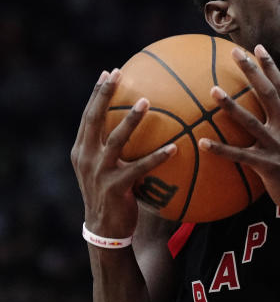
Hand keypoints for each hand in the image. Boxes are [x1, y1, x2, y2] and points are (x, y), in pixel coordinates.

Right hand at [71, 69, 177, 238]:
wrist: (104, 230)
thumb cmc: (112, 194)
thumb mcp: (108, 168)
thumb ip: (117, 147)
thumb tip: (143, 125)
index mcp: (82, 150)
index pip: (88, 116)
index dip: (97, 93)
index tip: (108, 72)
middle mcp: (86, 157)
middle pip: (93, 119)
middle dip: (104, 95)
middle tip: (118, 74)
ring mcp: (99, 172)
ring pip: (115, 140)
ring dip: (131, 120)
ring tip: (147, 101)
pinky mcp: (115, 187)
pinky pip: (140, 168)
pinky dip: (157, 157)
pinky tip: (175, 148)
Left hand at [198, 45, 279, 220]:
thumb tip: (274, 114)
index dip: (270, 67)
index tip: (258, 48)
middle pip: (268, 93)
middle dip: (252, 71)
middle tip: (234, 53)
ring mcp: (278, 146)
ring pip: (251, 121)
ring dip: (231, 105)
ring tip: (213, 90)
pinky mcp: (269, 166)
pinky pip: (240, 155)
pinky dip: (221, 149)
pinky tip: (203, 143)